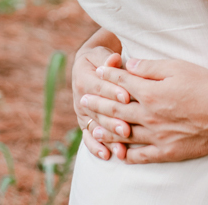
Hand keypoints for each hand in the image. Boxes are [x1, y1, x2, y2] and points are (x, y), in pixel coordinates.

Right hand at [72, 45, 132, 159]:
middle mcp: (80, 98)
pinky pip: (88, 137)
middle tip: (127, 129)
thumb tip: (114, 59)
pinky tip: (107, 155)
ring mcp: (82, 112)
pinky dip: (96, 147)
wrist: (88, 66)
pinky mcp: (85, 123)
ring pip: (96, 126)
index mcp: (83, 78)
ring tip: (121, 148)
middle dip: (113, 121)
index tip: (127, 97)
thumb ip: (108, 58)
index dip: (113, 92)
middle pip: (98, 111)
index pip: (99, 86)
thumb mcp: (102, 53)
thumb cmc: (100, 58)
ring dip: (108, 138)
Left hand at [81, 57, 207, 163]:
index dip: (108, 76)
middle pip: (116, 110)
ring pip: (124, 135)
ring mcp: (157, 136)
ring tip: (93, 128)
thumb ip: (150, 66)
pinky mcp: (167, 151)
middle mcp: (149, 116)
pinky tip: (119, 153)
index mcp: (151, 92)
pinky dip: (127, 154)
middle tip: (83, 101)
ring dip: (106, 130)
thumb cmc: (206, 85)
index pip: (122, 83)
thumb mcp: (178, 67)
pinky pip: (140, 156)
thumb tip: (128, 63)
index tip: (97, 72)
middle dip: (98, 103)